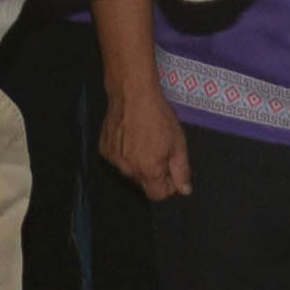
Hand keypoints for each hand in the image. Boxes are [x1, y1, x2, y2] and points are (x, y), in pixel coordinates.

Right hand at [99, 74, 192, 201]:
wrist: (132, 94)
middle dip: (154, 171)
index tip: (171, 168)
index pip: (158, 195)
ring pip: (131, 171)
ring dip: (139, 162)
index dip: (169, 185)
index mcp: (148, 171)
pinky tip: (130, 136)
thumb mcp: (178, 143)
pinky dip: (125, 153)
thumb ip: (182, 171)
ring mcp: (113, 161)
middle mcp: (128, 170)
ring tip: (144, 139)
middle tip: (159, 148)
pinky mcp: (104, 150)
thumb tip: (185, 191)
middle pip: (144, 183)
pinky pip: (118, 160)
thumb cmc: (158, 117)